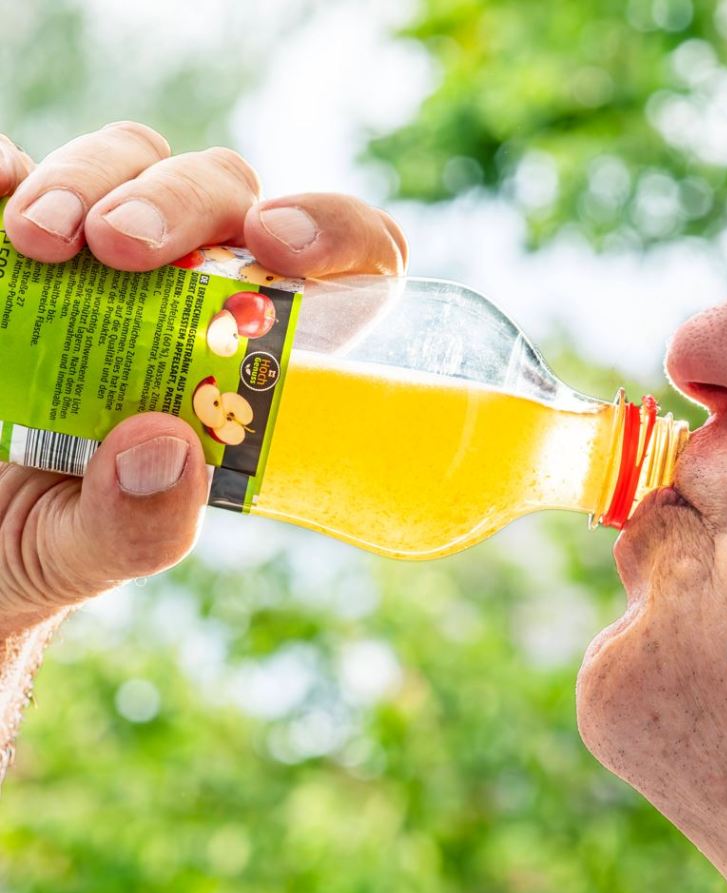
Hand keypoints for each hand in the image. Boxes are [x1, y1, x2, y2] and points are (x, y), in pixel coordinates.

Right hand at [0, 122, 408, 628]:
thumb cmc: (55, 538)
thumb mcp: (90, 553)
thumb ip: (137, 527)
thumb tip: (163, 447)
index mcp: (257, 359)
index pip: (351, 269)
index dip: (340, 234)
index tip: (278, 244)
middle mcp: (197, 289)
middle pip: (229, 196)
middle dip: (179, 202)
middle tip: (119, 248)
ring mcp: (111, 253)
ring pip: (136, 163)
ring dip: (90, 181)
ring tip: (38, 243)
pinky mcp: (29, 235)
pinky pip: (30, 172)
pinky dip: (14, 170)